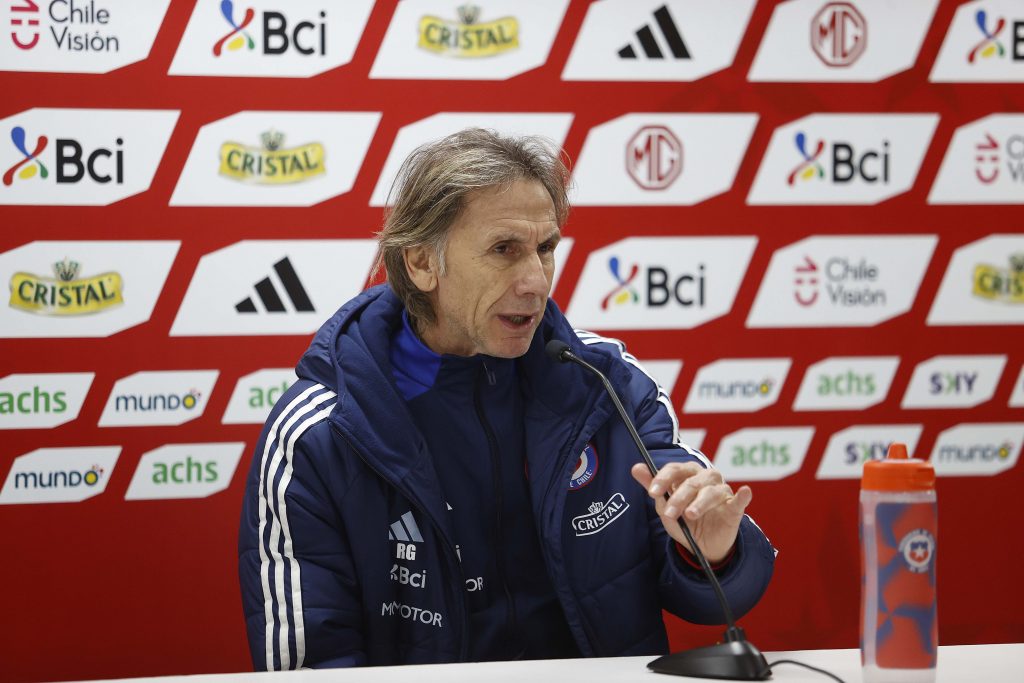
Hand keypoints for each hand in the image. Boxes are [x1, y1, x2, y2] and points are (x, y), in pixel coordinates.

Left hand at [630, 462, 751, 563]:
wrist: (701, 546)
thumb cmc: (684, 521)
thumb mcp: (665, 506)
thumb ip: (652, 486)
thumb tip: (636, 467)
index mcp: (688, 474)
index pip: (676, 470)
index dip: (663, 478)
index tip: (652, 492)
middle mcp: (706, 479)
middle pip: (693, 481)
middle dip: (678, 497)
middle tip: (668, 513)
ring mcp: (722, 492)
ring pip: (712, 492)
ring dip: (700, 503)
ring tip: (690, 515)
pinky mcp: (734, 509)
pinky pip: (739, 501)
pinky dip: (742, 496)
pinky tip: (744, 492)